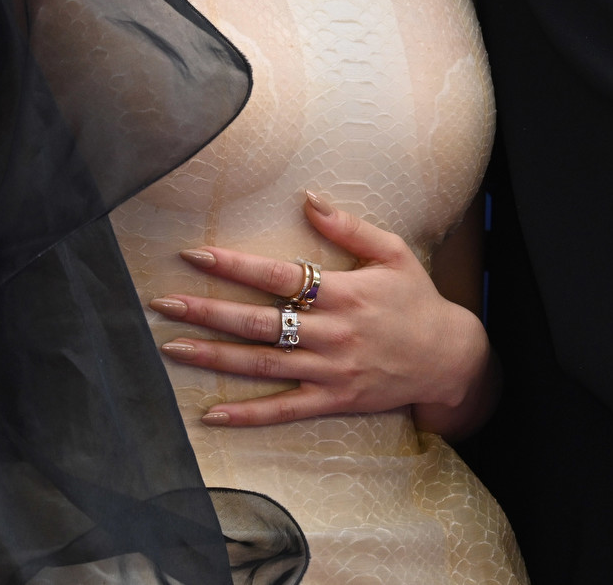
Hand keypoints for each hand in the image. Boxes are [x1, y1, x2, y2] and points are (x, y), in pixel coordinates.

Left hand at [149, 191, 493, 428]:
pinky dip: (247, 415)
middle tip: (164, 303)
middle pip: (259, 322)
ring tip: (172, 347)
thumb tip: (307, 197)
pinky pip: (283, 411)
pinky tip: (211, 414)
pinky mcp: (333, 402)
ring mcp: (329, 371)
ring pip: (262, 364)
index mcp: (342, 293)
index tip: (194, 255)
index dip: (234, 266)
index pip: (278, 276)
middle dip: (207, 311)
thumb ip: (348, 227)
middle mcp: (331, 333)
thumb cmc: (417, 299)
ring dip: (214, 356)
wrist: (448, 358)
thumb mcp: (392, 253)